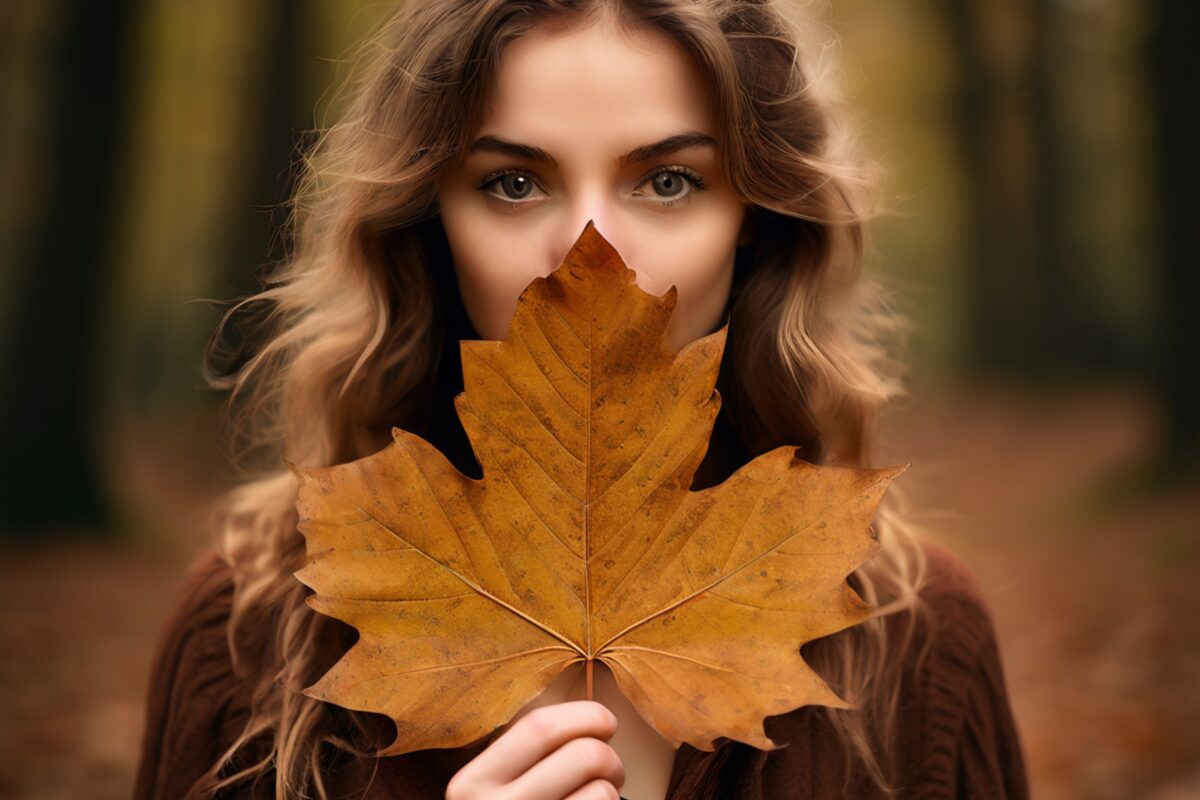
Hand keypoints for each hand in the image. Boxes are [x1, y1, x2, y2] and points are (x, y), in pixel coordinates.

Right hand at [445, 700, 624, 799]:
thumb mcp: (492, 793)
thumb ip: (523, 761)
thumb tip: (590, 722)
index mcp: (471, 785)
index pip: (537, 728)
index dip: (582, 716)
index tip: (605, 722)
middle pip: (581, 756)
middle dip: (610, 757)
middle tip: (611, 771)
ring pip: (602, 793)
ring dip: (612, 794)